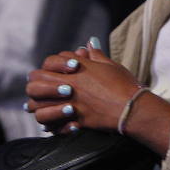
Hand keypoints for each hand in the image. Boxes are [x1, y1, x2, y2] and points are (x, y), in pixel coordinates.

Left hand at [24, 44, 144, 133]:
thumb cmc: (124, 85)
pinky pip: (52, 125)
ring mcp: (69, 104)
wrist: (133, 108)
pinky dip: (49, 126)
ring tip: (38, 108)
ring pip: (37, 106)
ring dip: (37, 106)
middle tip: (40, 89)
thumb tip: (89, 43)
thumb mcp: (110, 65)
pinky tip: (50, 126)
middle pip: (36, 81)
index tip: (57, 72)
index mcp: (77, 69)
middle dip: (36, 84)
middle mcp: (69, 85)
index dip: (51, 66)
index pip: (50, 61)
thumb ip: (96, 55)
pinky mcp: (74, 121)